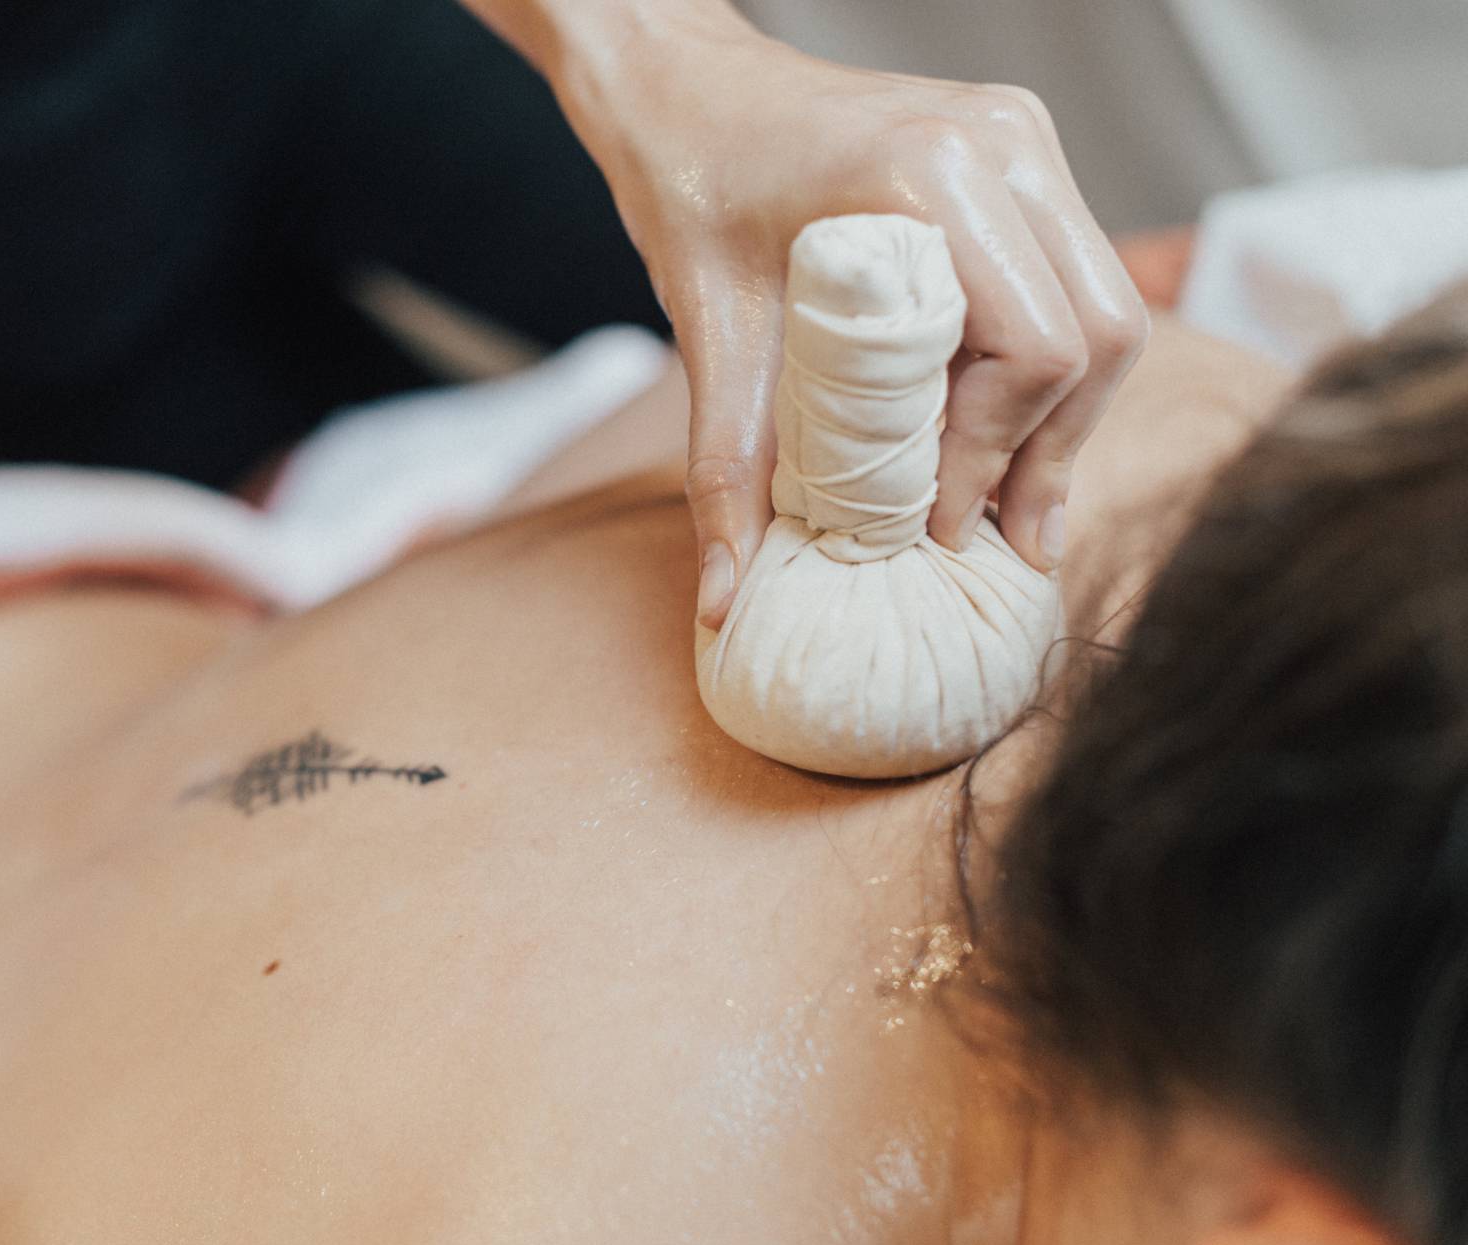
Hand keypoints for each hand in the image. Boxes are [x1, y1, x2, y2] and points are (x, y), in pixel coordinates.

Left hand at [552, 15, 1148, 624]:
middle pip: (1101, 333)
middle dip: (1052, 451)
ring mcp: (1024, 140)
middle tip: (1000, 538)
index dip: (998, 456)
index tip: (939, 525)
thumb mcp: (709, 334)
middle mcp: (1003, 145)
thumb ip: (725, 473)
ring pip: (1109, 307)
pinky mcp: (1022, 154)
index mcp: (930, 174)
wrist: (685, 90)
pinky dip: (1050, 363)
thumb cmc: (692, 189)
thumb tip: (727, 605)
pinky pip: (1077, 275)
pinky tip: (998, 427)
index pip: (1034, 348)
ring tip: (1007, 500)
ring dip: (1064, 414)